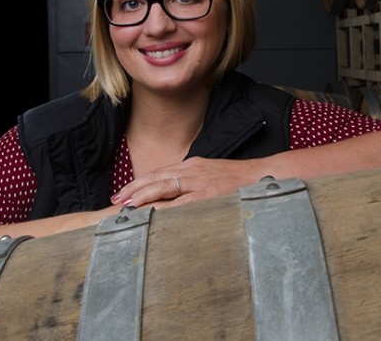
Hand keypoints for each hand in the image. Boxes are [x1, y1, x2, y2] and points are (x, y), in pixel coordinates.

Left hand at [110, 156, 267, 208]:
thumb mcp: (211, 176)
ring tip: (128, 205)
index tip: (125, 193)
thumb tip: (174, 198)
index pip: (160, 173)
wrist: (261, 176)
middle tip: (118, 199)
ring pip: (165, 185)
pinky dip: (166, 207)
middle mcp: (192, 170)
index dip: (140, 183)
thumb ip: (192, 184)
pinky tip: (154, 213)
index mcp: (192, 166)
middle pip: (156, 177)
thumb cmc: (238, 180)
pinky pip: (183, 201)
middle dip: (135, 188)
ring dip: (144, 195)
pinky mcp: (209, 193)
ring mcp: (200, 181)